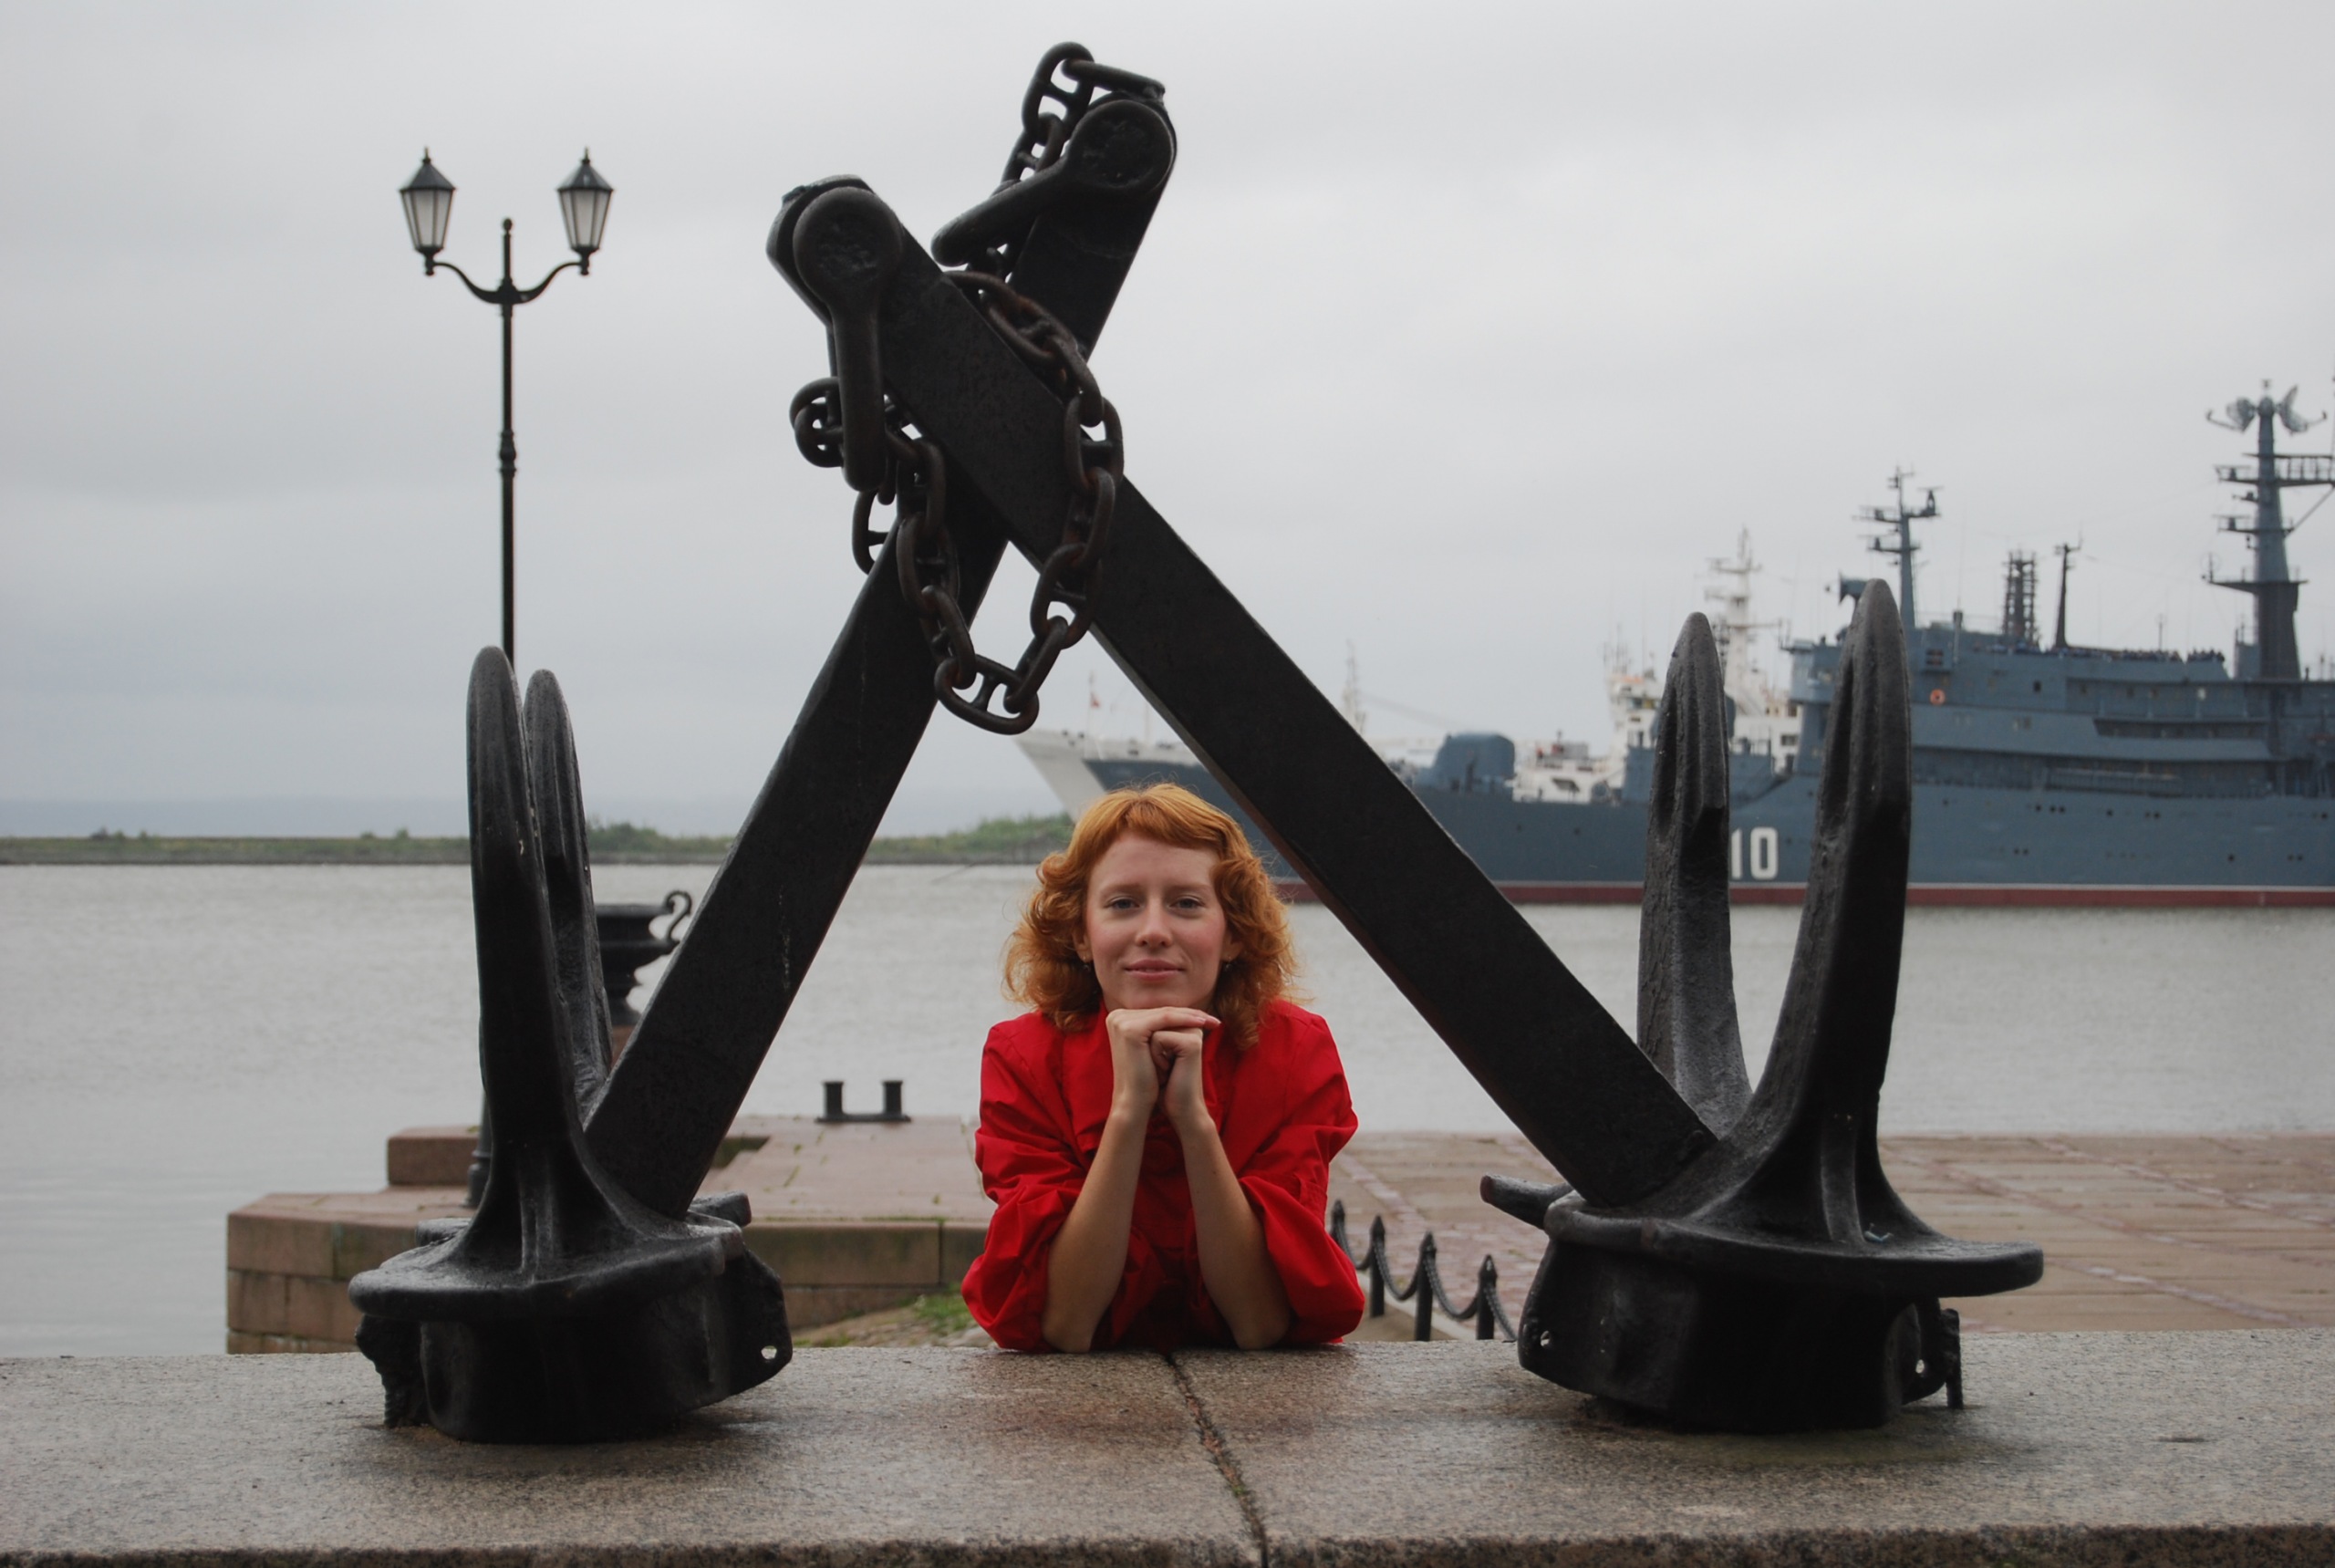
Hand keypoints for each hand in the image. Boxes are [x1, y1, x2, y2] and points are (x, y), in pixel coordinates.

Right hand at [1102, 1007, 1216, 1124]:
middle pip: (1161, 1011)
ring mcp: (1121, 1021)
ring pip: (1165, 1013)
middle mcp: (1116, 1016)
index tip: (1206, 1019)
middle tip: (1214, 1019)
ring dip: (1191, 1016)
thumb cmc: (1146, 1079)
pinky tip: (1202, 1023)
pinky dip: (1186, 1019)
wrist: (1135, 1102)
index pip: (1157, 1013)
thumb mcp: (1153, 1048)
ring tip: (1212, 1022)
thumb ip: (1161, 1028)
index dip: (1183, 1015)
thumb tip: (1184, 1013)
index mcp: (1119, 1019)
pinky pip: (1165, 1018)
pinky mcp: (1130, 1028)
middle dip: (1190, 1015)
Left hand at [1154, 1020, 1213, 1135]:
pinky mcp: (1191, 1042)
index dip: (1146, 1041)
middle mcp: (1191, 1025)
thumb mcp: (1151, 1052)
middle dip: (1149, 1046)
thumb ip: (1148, 1031)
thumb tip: (1131, 1015)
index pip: (1152, 1018)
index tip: (1159, 1063)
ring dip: (1151, 1052)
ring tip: (1165, 1069)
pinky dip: (1156, 1057)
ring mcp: (1193, 1032)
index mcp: (1184, 1026)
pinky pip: (1158, 1038)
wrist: (1178, 1109)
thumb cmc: (1162, 1084)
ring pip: (1153, 1028)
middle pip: (1152, 1021)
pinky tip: (1168, 1071)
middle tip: (1163, 1068)